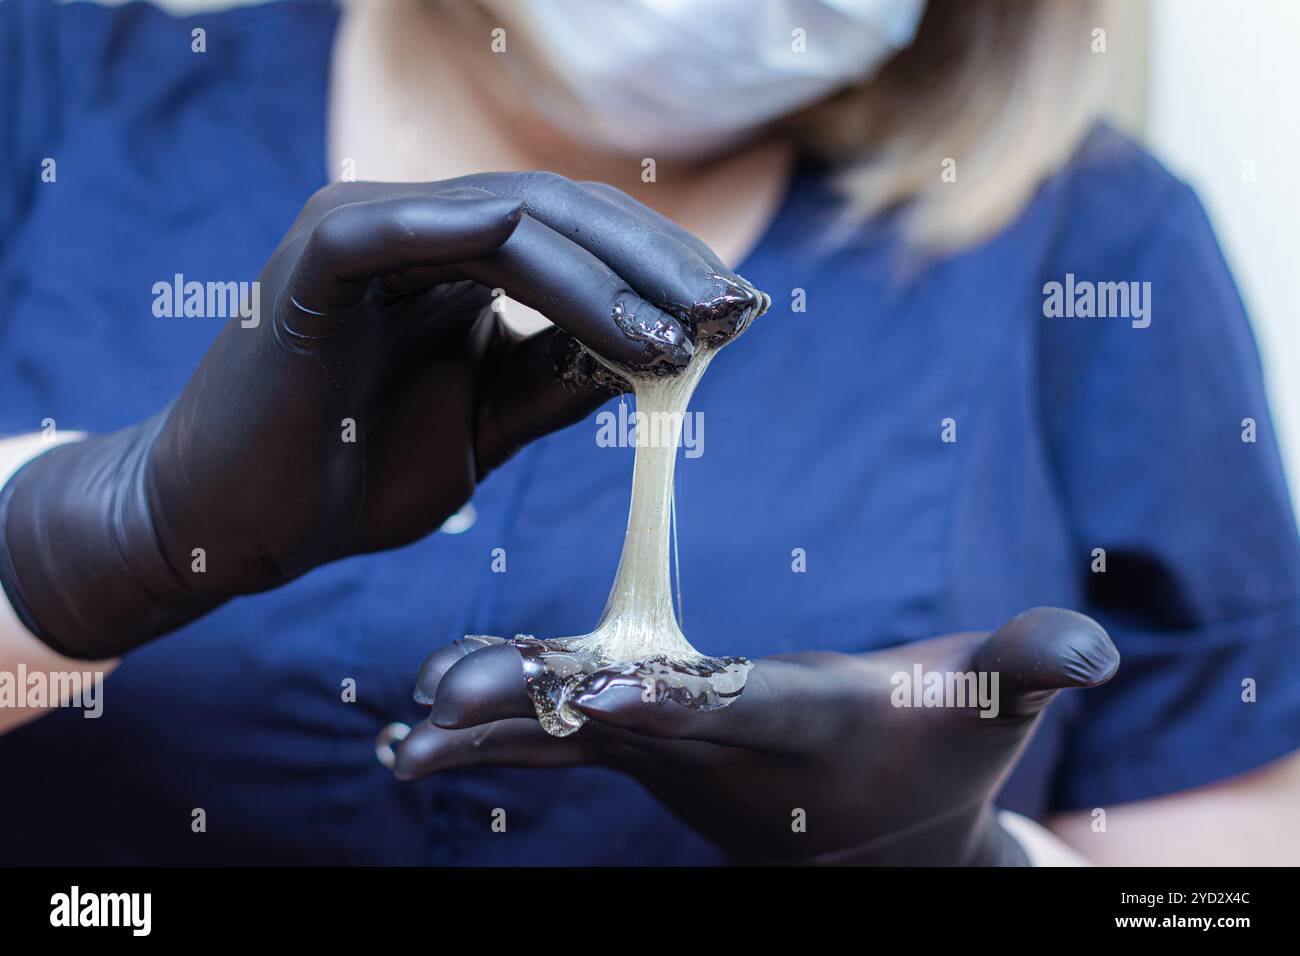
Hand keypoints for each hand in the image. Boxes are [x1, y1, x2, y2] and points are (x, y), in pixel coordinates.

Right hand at [0, 173, 762, 658]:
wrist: (231, 525)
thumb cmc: (350, 473)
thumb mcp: (486, 423)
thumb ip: (560, 379)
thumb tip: (661, 355)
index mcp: (450, 258)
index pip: (576, 236)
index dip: (663, 272)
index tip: (738, 321)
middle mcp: (414, 225)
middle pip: (564, 212)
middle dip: (662, 264)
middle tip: (738, 314)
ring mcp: (367, 226)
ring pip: (521, 215)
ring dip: (619, 275)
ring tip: (690, 338)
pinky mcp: (324, 250)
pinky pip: (440, 229)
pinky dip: (538, 266)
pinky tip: (619, 323)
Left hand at [392, 607, 1118, 864]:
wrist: (877, 834)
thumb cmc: (937, 751)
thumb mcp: (990, 703)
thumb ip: (1026, 666)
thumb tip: (1093, 646)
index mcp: (798, 720)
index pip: (732, 708)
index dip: (675, 699)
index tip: (607, 690)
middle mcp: (717, 743)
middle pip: (614, 721)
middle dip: (531, 711)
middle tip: (437, 707)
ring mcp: (668, 749)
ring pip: (565, 731)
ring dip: (484, 728)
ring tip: (401, 732)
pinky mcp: (640, 741)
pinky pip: (554, 733)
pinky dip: (491, 726)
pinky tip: (417, 723)